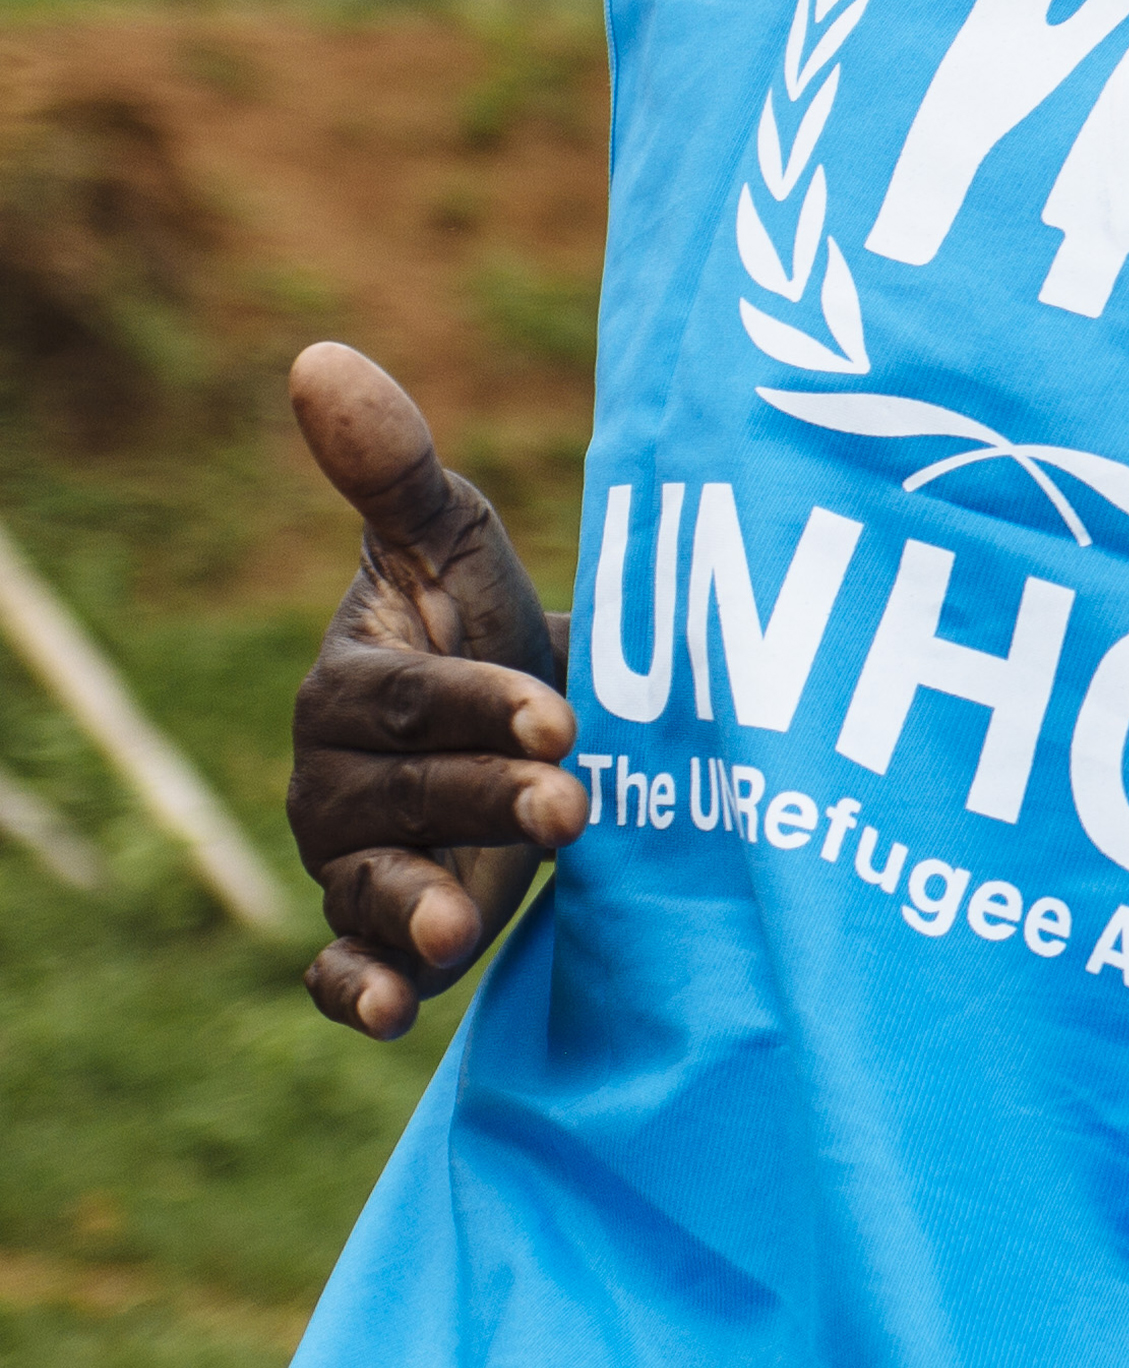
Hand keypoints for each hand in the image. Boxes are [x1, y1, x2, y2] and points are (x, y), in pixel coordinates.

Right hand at [284, 343, 584, 1039]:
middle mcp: (341, 782)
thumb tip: (319, 356)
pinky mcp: (386, 936)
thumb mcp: (457, 548)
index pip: (404, 701)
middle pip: (400, 798)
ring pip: (368, 888)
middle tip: (571, 804)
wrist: (540, 737)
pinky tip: (390, 1011)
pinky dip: (358, 992)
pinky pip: (343, 971)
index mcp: (352, 690)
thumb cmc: (489, 632)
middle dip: (483, 800)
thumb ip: (398, 468)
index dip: (475, 706)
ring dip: (409, 907)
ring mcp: (360, 864)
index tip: (562, 712)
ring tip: (457, 921)